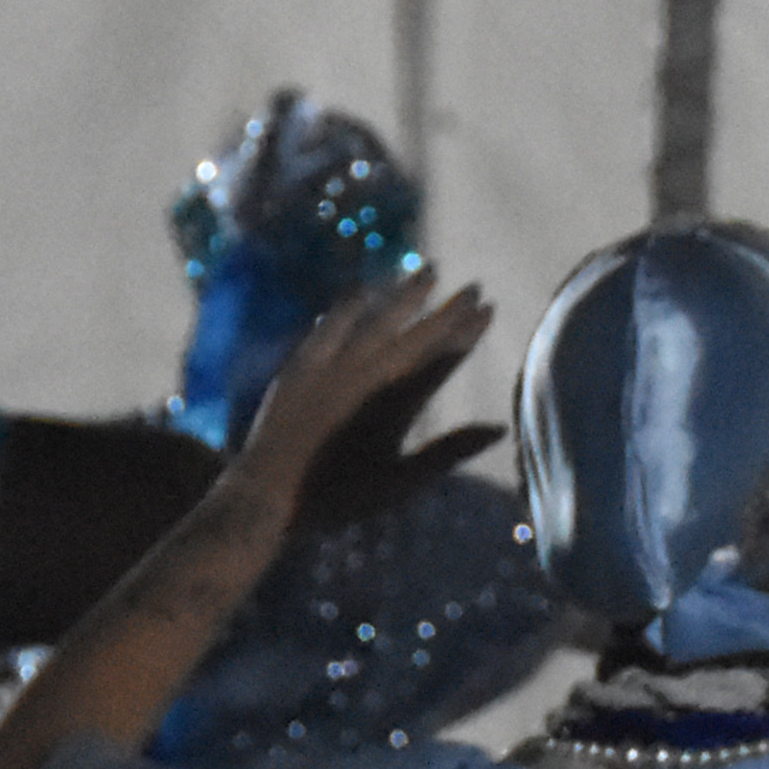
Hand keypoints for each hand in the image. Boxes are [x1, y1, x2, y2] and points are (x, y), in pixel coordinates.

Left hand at [235, 276, 496, 504]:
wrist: (268, 493)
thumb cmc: (340, 495)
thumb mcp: (401, 483)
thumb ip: (449, 452)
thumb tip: (500, 429)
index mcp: (396, 403)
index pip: (442, 357)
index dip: (467, 332)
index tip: (488, 308)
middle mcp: (368, 375)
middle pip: (414, 332)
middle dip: (446, 308)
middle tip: (472, 284)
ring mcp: (332, 366)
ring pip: (375, 320)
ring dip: (403, 295)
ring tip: (426, 272)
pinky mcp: (301, 366)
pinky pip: (329, 327)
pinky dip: (347, 307)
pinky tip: (359, 291)